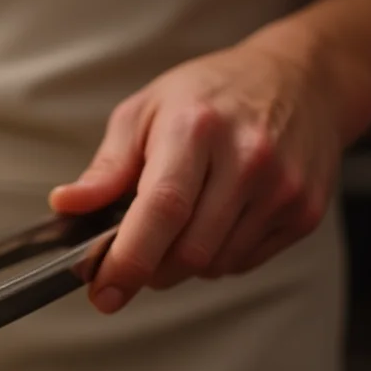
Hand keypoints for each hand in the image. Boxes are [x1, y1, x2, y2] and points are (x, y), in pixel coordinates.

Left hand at [49, 35, 350, 313]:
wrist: (302, 79)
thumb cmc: (211, 94)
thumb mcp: (144, 112)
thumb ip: (106, 167)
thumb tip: (66, 205)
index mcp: (196, 129)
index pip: (162, 209)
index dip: (128, 260)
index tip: (103, 291)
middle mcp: (247, 159)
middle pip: (189, 251)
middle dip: (148, 270)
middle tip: (129, 257)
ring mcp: (283, 188)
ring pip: (214, 264)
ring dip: (180, 264)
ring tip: (176, 226)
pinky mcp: (304, 212)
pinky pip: (243, 262)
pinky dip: (216, 257)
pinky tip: (213, 221)